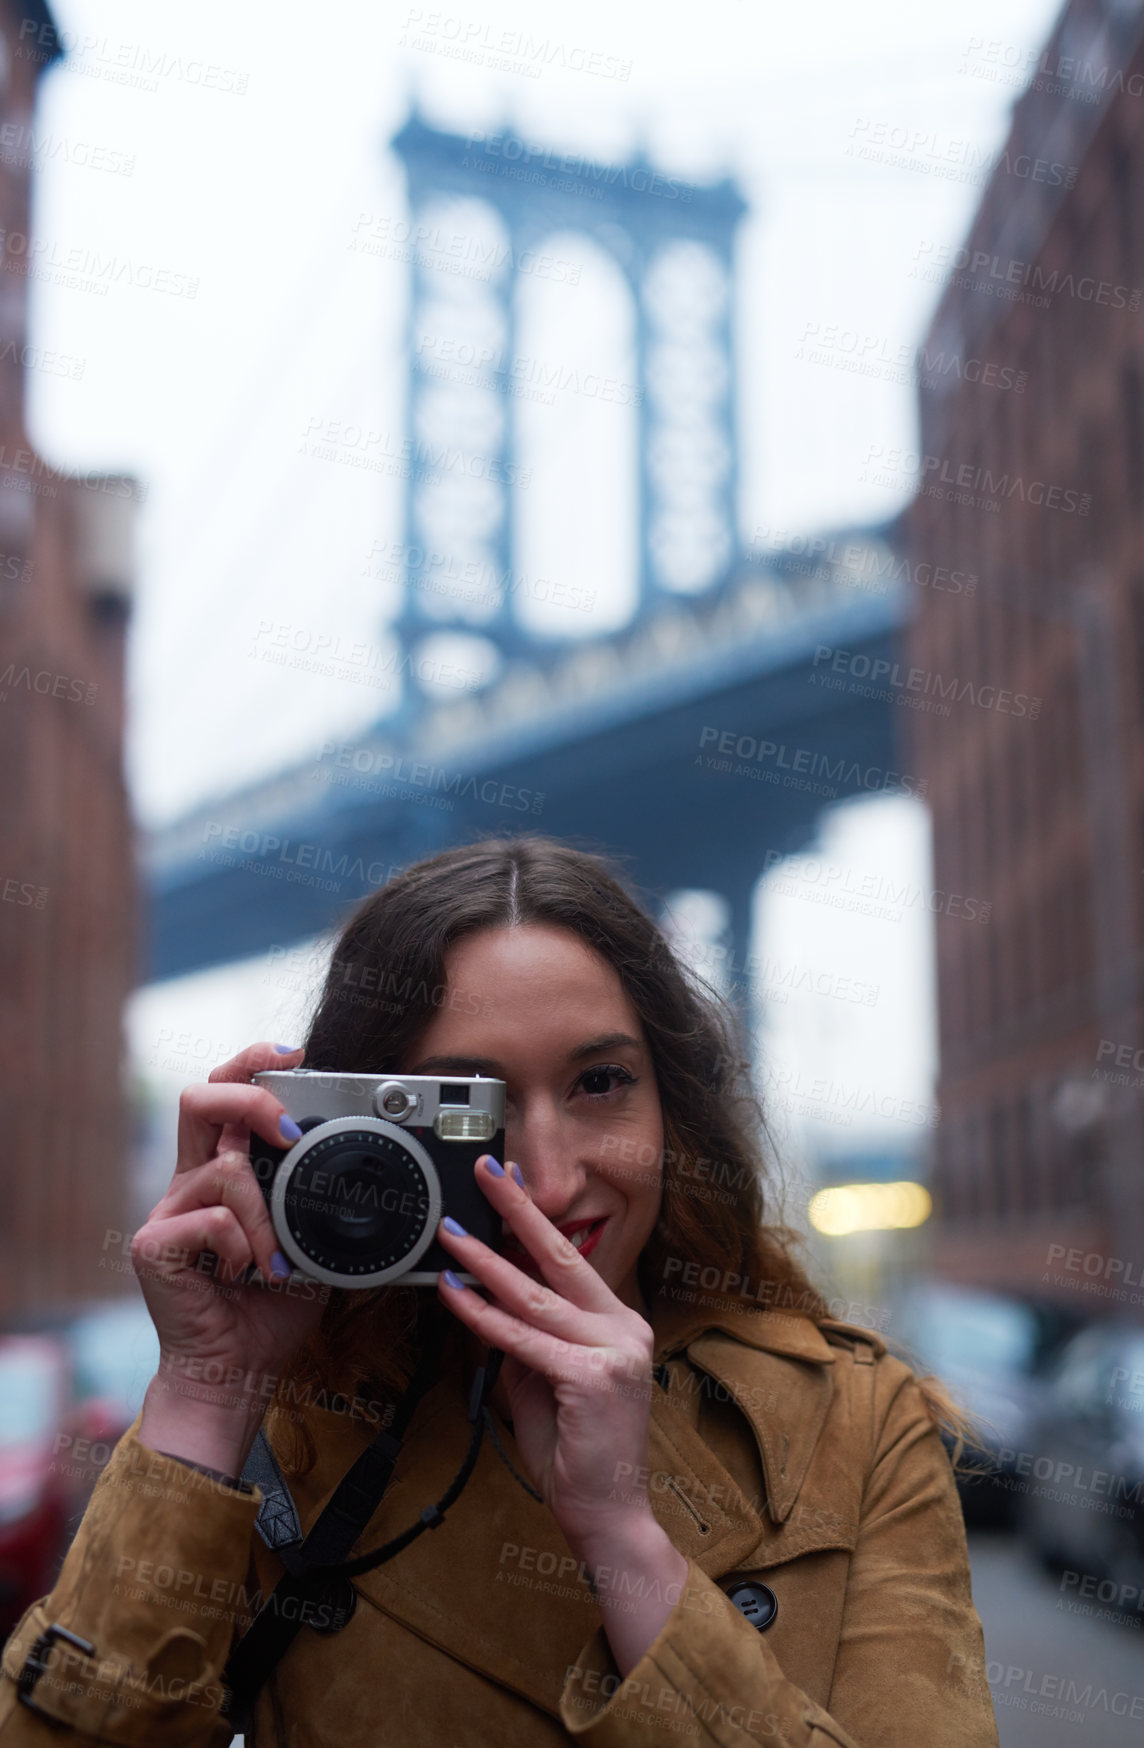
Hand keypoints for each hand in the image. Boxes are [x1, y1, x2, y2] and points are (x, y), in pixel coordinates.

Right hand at [134, 1042, 329, 1472]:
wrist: (235, 1373)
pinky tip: (246, 1275)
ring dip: (265, 1214)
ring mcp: (167, 1211)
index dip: (252, 1062)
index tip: (295, 1053)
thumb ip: (319, 1203)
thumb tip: (370, 1169)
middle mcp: (190, 1182)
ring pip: (223, 1167)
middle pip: (200, 1098)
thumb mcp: (311, 1244)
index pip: (226, 1094)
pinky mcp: (154, 1245)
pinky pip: (211, 1220)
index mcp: (223, 1172)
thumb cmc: (270, 1310)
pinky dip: (244, 1247)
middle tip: (290, 1130)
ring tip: (276, 1260)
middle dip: (251, 1098)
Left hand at [436, 1156, 688, 1674]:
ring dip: (484, 1260)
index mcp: (620, 1324)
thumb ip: (525, 1342)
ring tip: (450, 1233)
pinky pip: (523, 1339)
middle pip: (560, 1256)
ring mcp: (613, 1351)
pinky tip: (455, 1296)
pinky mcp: (591, 1377)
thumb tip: (488, 1302)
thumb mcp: (545, 1385)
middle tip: (485, 1171)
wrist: (609, 1516)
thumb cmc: (577, 1454)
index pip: (570, 1261)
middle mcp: (624, 1328)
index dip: (534, 1221)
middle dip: (517, 1209)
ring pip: (533, 1295)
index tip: (508, 1182)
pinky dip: (484, 1317)